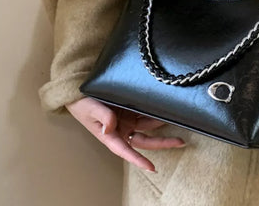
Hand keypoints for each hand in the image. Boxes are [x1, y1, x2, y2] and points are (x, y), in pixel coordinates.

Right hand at [65, 97, 185, 172]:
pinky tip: (166, 110)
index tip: (151, 167)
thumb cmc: (81, 103)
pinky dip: (155, 113)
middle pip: (145, 140)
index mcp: (110, 135)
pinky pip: (145, 113)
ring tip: (179, 121)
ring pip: (148, 127)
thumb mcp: (90, 108)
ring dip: (162, 125)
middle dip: (162, 142)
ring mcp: (126, 120)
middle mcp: (121, 130)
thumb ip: (102, 116)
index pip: (126, 150)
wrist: (78, 91)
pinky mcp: (129, 109)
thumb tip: (112, 127)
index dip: (138, 160)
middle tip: (180, 141)